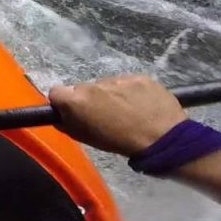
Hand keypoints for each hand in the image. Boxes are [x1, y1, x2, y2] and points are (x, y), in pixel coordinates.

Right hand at [49, 75, 187, 155]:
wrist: (163, 139)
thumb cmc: (121, 144)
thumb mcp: (87, 139)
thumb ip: (68, 124)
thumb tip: (61, 114)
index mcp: (77, 100)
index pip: (56, 91)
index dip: (63, 102)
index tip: (74, 111)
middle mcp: (93, 84)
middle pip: (84, 88)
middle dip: (90, 99)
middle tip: (105, 115)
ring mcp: (117, 78)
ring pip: (106, 84)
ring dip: (111, 94)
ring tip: (128, 110)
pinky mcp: (138, 76)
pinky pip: (127, 82)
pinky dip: (130, 91)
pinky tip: (141, 104)